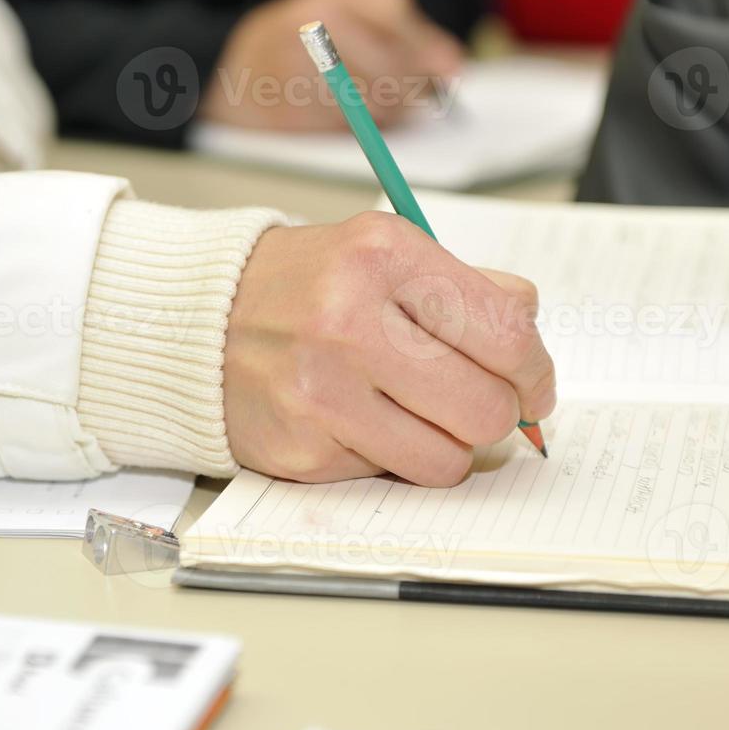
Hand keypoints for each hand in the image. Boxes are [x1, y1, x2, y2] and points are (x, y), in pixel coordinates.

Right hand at [200, 0, 464, 132]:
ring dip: (392, 113)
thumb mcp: (340, 14)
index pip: (394, 13)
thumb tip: (453, 65)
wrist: (227, 76)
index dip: (427, 44)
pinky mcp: (289, 114)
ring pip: (373, 100)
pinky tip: (360, 122)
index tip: (450, 69)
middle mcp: (310, 30)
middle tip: (420, 99)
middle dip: (413, 86)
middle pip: (389, 62)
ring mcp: (297, 74)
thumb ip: (399, 30)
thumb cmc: (296, 44)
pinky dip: (363, 130)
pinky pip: (346, 128)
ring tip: (389, 110)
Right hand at [224, 212, 556, 486]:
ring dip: (446, 445)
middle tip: (477, 405)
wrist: (193, 323)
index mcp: (382, 257)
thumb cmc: (303, 287)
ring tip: (415, 414)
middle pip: (485, 408)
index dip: (535, 372)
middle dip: (496, 415)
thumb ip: (466, 286)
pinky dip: (388, 457)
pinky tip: (358, 422)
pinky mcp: (301, 450)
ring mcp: (321, 392)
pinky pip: (390, 477)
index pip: (506, 333)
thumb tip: (530, 337)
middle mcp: (348, 321)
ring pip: (447, 459)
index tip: (532, 385)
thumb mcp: (382, 252)